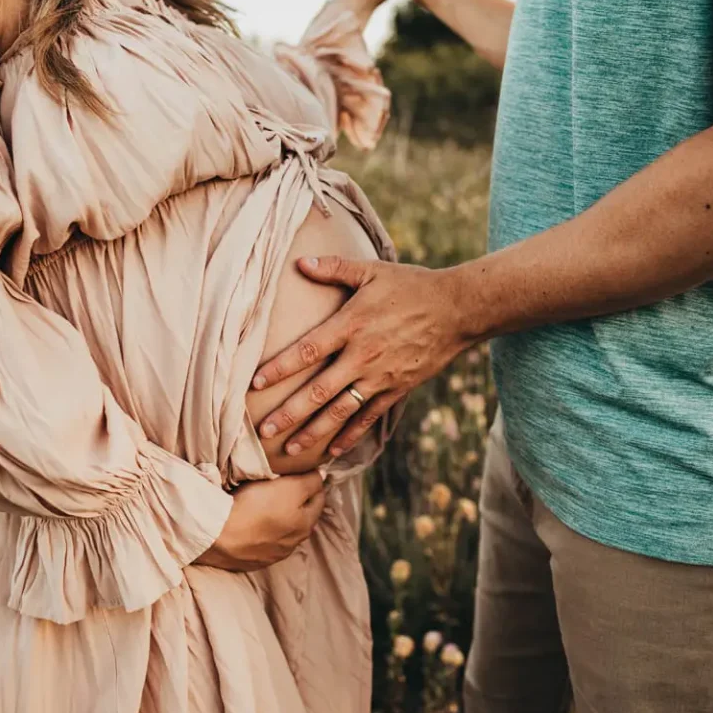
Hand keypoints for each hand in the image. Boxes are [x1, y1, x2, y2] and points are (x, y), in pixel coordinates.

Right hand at [196, 471, 325, 571]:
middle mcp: (292, 544)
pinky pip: (262, 542)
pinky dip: (262, 532)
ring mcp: (271, 555)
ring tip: (267, 504)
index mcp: (305, 525)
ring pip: (283, 531)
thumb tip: (322, 477)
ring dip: (280, 518)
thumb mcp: (289, 487)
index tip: (304, 471)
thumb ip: (310, 482)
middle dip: (298, 501)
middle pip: (301, 516)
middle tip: (286, 485)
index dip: (313, 482)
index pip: (319, 498)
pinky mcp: (251, 560)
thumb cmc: (255, 507)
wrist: (218, 535)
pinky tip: (252, 523)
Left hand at [251, 257, 472, 457]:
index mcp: (351, 325)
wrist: (457, 309)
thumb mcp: (372, 271)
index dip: (280, 368)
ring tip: (289, 449)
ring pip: (341, 411)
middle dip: (289, 413)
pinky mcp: (398, 388)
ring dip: (313, 432)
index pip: (308, 350)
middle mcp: (363, 355)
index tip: (255, 384)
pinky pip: (370, 417)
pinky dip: (350, 435)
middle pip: (319, 391)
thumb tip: (300, 262)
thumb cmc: (412, 286)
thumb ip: (335, 268)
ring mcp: (381, 376)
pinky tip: (333, 450)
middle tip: (263, 432)